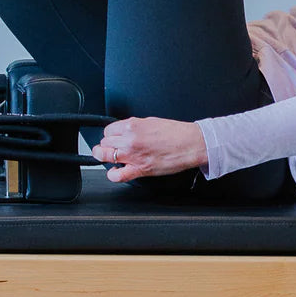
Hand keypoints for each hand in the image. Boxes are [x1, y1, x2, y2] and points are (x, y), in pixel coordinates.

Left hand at [92, 117, 208, 182]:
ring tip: (109, 157)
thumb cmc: (176, 133)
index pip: (108, 130)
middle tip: (114, 147)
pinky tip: (115, 171)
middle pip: (105, 142)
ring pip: (105, 156)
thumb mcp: (151, 121)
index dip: (110, 134)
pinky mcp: (140, 169)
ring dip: (105, 157)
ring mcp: (133, 155)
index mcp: (133, 125)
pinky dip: (113, 174)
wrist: (190, 143)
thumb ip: (135, 127)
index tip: (114, 138)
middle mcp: (130, 140)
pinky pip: (117, 175)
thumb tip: (126, 131)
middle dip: (108, 145)